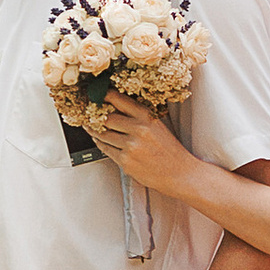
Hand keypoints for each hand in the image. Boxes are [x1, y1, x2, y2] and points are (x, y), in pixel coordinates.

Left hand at [87, 95, 202, 199]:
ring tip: (90, 127)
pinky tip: (99, 140)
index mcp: (147, 116)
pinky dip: (100, 144)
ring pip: (103, 134)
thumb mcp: (157, 126)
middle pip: (106, 118)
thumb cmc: (169, 150)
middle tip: (90, 114)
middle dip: (96, 117)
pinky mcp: (126, 161)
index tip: (97, 96)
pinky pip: (106, 149)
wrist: (180, 174)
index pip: (119, 99)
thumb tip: (114, 109)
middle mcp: (139, 129)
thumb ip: (138, 117)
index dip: (104, 96)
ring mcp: (131, 146)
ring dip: (94, 131)